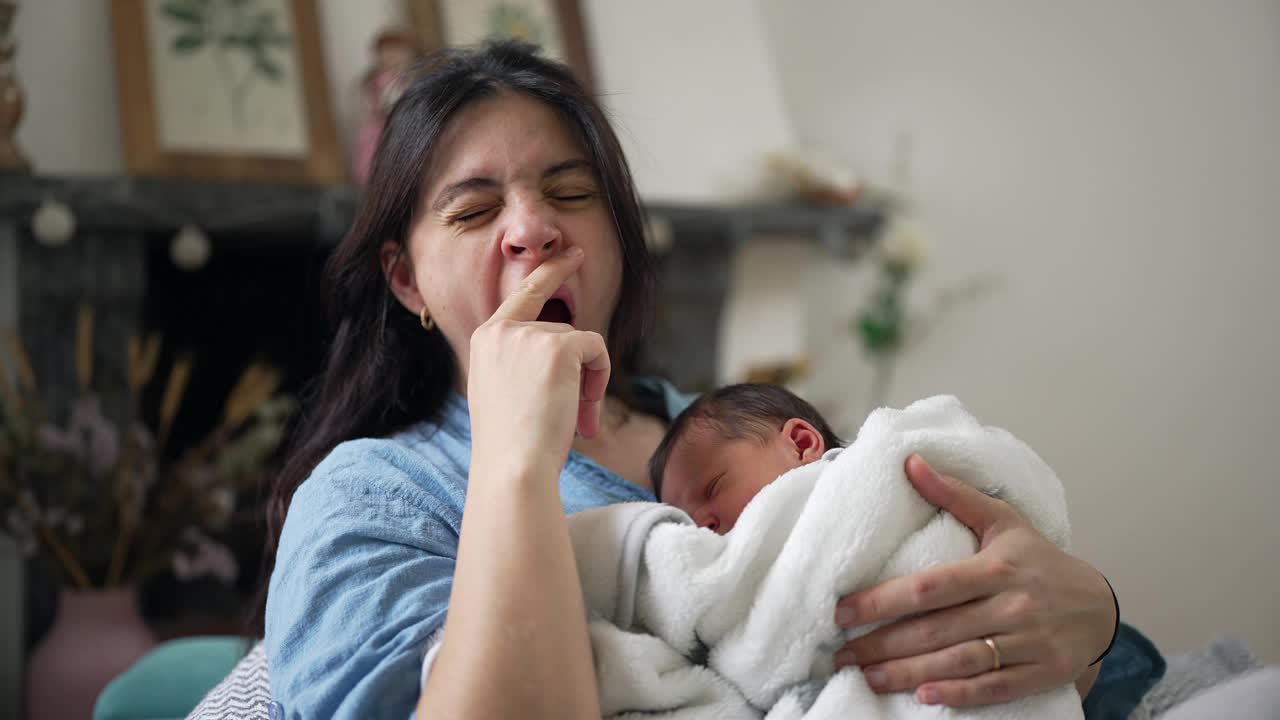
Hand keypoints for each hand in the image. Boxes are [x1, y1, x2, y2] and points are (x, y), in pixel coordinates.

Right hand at [467, 247, 610, 477]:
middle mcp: (502, 330)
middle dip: (579, 373)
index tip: (574, 256)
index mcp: (486, 340)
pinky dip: (600, 380)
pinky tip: (583, 414)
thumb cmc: (511, 447)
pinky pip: (596, 349)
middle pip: (563, 332)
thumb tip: (569, 354)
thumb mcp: (505, 395)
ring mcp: (529, 336)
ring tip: (574, 423)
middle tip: (579, 417)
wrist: (512, 468)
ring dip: (589, 384)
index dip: (551, 274)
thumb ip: (523, 366)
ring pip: (582, 345)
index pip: (524, 296)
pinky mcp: (557, 346)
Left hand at [832, 455, 1114, 706]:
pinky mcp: (1043, 672)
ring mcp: (1029, 641)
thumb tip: (910, 462)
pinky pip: (995, 687)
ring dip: (910, 673)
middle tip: (842, 654)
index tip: (843, 610)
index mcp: (996, 567)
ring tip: (869, 677)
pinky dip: (960, 694)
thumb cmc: (1039, 560)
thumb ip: (954, 495)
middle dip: (884, 644)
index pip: (930, 586)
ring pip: (960, 661)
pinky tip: (924, 698)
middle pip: (937, 628)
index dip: (883, 600)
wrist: (1100, 605)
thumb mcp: (1002, 521)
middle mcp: (1012, 605)